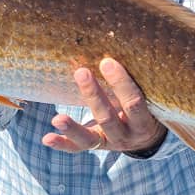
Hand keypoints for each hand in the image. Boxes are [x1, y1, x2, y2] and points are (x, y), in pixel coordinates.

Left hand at [42, 57, 166, 153]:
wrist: (145, 137)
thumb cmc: (144, 106)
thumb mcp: (148, 98)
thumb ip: (135, 81)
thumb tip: (113, 46)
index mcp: (143, 123)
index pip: (134, 103)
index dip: (121, 84)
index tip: (107, 62)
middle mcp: (126, 136)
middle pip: (108, 118)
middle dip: (93, 95)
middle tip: (81, 72)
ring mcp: (109, 144)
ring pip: (89, 138)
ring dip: (72, 127)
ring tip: (57, 118)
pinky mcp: (95, 147)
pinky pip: (77, 148)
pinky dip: (61, 144)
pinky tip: (47, 138)